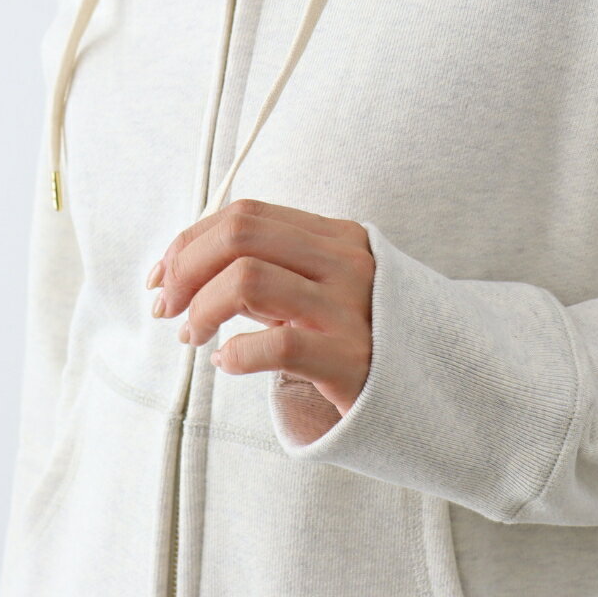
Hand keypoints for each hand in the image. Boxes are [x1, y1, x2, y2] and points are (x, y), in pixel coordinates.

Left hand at [145, 198, 374, 417]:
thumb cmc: (360, 334)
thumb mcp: (321, 286)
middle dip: (186, 266)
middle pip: (241, 235)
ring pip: (248, 279)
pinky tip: (228, 363)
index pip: (246, 214)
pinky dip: (236, 353)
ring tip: (194, 335)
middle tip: (168, 306)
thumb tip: (184, 268)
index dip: (191, 239)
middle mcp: (345, 262)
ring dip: (201, 308)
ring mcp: (350, 308)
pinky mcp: (350, 359)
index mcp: (336, 236)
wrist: (433, 383)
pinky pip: (277, 346)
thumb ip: (268, 269)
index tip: (164, 274)